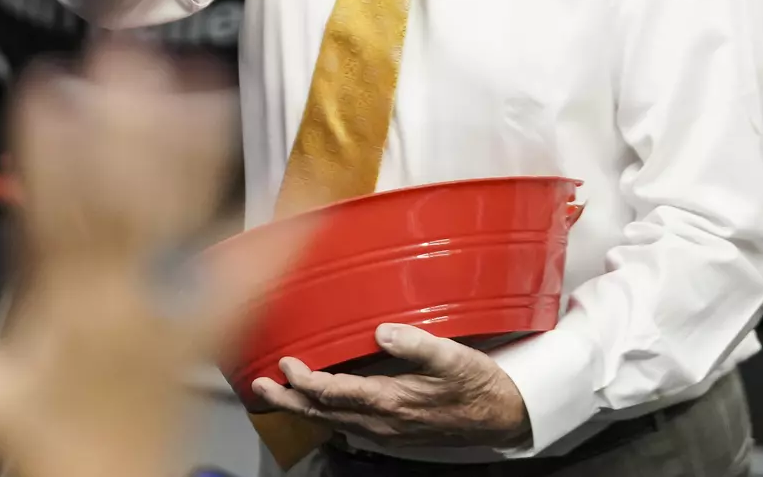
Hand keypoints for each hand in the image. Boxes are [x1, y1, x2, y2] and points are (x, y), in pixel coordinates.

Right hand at [0, 41, 311, 476]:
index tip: (46, 88)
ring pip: (182, 217)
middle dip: (124, 120)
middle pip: (124, 195)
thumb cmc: (49, 444)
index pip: (50, 211)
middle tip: (129, 54)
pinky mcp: (209, 325)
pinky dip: (282, 228)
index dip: (44, 146)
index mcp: (63, 307)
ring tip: (204, 88)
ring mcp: (171, 307)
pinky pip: (252, 274)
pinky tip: (305, 183)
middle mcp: (122, 298)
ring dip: (191, 151)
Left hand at [251, 324, 531, 449]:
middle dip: (287, 401)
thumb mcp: (454, 358)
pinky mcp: (392, 430)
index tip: (285, 363)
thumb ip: (417, 343)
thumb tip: (383, 331)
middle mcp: (382, 422)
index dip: (304, 380)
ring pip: (331, 420)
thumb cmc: (479, 386)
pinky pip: (347, 424)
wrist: (503, 417)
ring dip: (301, 407)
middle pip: (322, 413)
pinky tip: (318, 403)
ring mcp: (386, 430)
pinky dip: (323, 413)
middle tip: (258, 387)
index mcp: (391, 402)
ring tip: (276, 393)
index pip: (333, 394)